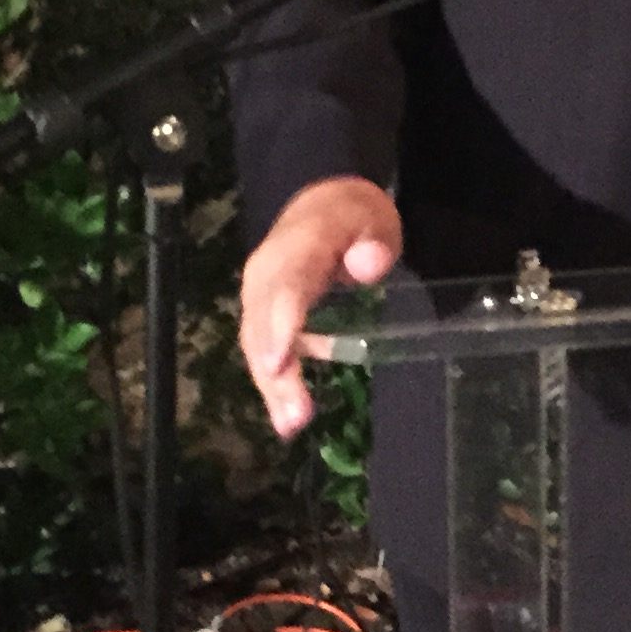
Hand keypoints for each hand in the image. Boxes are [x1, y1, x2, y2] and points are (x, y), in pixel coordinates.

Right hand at [238, 175, 401, 439]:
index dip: (281, 326)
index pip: (286, 288)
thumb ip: (373, 243)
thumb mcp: (373, 220)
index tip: (278, 364)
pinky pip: (263, 349)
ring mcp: (260, 295)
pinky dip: (273, 384)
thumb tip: (369, 264)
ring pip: (257, 344)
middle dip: (274, 372)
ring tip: (290, 426)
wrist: (319, 205)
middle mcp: (267, 273)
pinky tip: (288, 419)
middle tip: (294, 417)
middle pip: (264, 326)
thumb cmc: (350, 220)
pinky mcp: (262, 315)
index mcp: (296, 247)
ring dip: (272, 388)